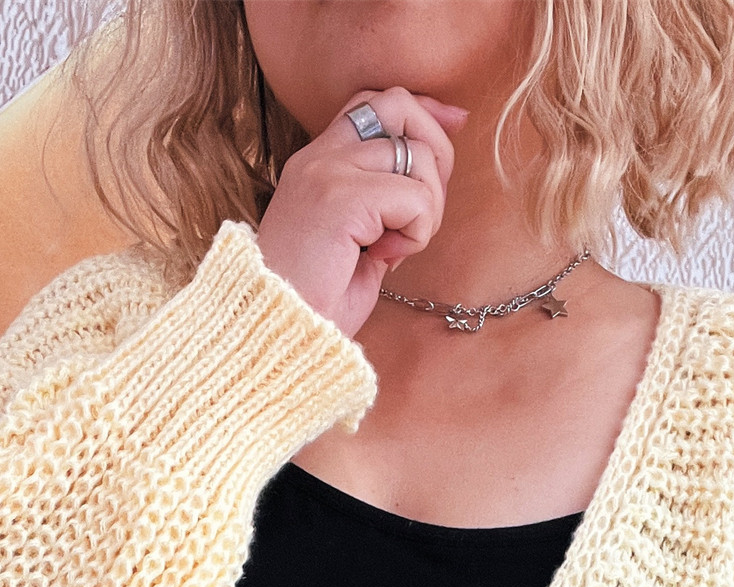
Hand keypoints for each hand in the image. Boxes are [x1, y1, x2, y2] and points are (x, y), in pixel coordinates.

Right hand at [256, 85, 467, 338]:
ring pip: (417, 155)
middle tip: (424, 210)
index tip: (454, 124)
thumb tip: (430, 181)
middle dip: (435, 149)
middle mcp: (318, 157)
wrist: (279, 337)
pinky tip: (387, 260)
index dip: (421, 110)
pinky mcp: (342, 198)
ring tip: (395, 249)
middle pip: (400, 105)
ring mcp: (327, 172)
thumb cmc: (315, 303)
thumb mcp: (354, 242)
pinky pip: (415, 198)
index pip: (374, 102)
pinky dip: (417, 233)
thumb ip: (383, 204)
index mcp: (316, 163)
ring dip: (426, 209)